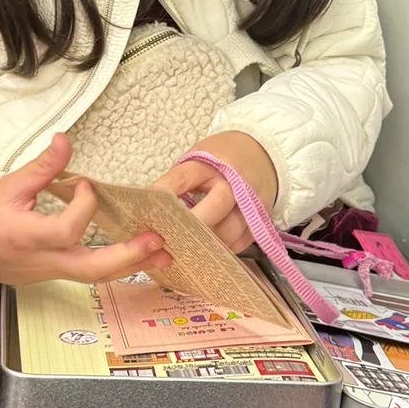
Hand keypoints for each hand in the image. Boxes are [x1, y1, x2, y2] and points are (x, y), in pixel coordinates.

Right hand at [0, 133, 171, 285]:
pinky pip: (93, 276)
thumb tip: (65, 139)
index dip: (83, 207)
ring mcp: (54, 273)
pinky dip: (120, 267)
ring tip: (166, 254)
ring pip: (97, 278)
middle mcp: (45, 261)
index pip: (65, 230)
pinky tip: (145, 257)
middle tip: (157, 240)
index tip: (87, 185)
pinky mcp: (60, 275)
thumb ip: (41, 167)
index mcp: (27, 237)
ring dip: (133, 266)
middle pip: (91, 270)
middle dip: (127, 256)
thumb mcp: (7, 187)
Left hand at [152, 132, 279, 254]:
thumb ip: (179, 181)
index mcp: (212, 163)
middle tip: (167, 239)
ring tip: (182, 250)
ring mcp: (252, 204)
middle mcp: (235, 183)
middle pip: (215, 205)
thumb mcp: (199, 159)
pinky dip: (220, 250)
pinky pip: (238, 243)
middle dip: (191, 225)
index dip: (164, 191)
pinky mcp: (260, 222)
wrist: (261, 156)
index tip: (147, 207)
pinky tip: (205, 251)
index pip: (184, 177)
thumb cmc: (221, 161)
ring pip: (229, 231)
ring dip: (205, 243)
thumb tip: (149, 210)